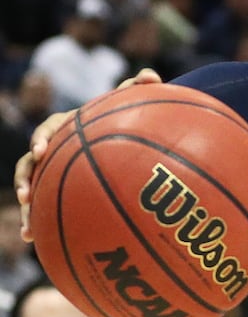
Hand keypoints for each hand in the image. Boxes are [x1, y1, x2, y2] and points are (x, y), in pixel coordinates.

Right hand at [14, 68, 161, 241]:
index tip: (41, 151)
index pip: (46, 131)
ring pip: (31, 188)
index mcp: (64, 128)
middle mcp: (52, 149)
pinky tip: (37, 242)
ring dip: (28, 208)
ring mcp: (51, 170)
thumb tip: (153, 74)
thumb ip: (137, 88)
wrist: (112, 135)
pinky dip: (39, 222)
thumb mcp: (127, 103)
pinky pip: (44, 206)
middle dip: (25, 179)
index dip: (40, 140)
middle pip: (29, 164)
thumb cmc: (119, 117)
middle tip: (26, 195)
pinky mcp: (56, 188)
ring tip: (28, 228)